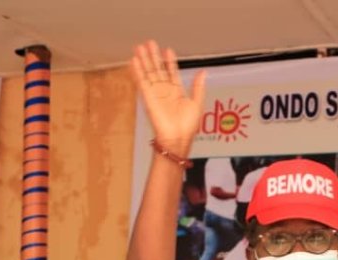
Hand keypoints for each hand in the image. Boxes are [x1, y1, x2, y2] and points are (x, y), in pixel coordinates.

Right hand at [130, 40, 205, 155]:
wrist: (177, 138)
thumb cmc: (187, 126)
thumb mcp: (197, 103)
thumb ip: (198, 87)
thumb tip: (203, 72)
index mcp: (177, 92)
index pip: (172, 72)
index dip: (169, 61)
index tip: (168, 50)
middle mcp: (165, 92)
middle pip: (158, 70)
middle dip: (154, 56)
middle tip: (150, 43)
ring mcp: (155, 94)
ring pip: (149, 73)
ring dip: (144, 60)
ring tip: (140, 47)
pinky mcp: (148, 98)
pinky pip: (141, 82)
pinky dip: (137, 71)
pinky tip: (134, 61)